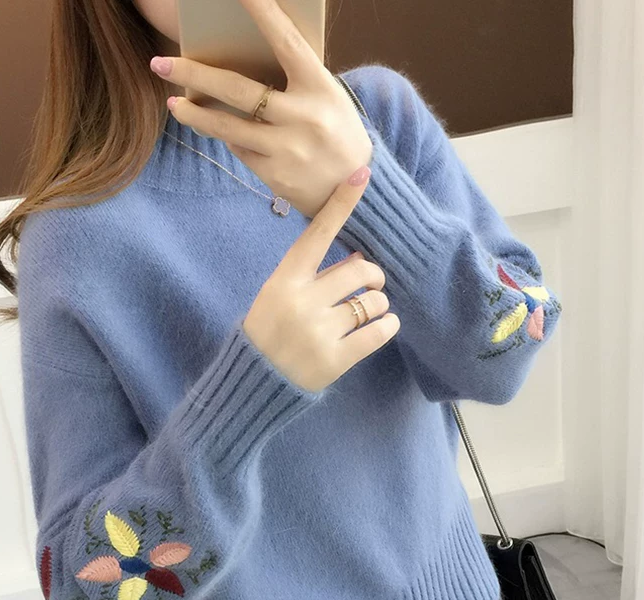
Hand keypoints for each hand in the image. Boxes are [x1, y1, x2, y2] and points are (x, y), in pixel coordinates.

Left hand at [149, 0, 372, 217]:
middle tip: (161, 64)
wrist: (362, 193)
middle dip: (193, 75)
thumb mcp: (328, 98)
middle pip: (235, 90)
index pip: (285, 41)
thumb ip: (293, 81)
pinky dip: (230, 139)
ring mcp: (287, 150)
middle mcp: (303, 117)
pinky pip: (240, 151)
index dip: (261, 12)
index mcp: (320, 87)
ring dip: (194, 115)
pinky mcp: (276, 176)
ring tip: (174, 103)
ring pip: (226, 127)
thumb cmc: (339, 134)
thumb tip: (239, 64)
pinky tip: (223, 132)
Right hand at [242, 169, 399, 392]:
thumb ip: (313, 277)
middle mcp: (302, 302)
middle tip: (371, 286)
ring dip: (380, 303)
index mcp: (284, 280)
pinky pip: (379, 332)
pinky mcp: (335, 359)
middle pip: (359, 270)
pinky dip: (388, 325)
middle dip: (373, 276)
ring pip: (373, 302)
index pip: (317, 235)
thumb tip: (357, 260)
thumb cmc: (268, 331)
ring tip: (370, 312)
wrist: (255, 381)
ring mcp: (319, 331)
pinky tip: (381, 327)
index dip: (340, 204)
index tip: (361, 174)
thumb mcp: (279, 295)